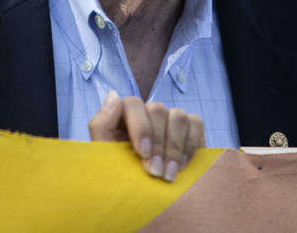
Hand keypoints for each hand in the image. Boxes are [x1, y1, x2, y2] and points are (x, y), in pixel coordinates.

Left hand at [88, 90, 204, 181]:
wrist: (142, 201)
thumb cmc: (120, 176)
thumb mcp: (105, 155)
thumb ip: (101, 125)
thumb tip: (114, 96)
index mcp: (124, 115)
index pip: (133, 103)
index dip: (140, 126)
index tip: (142, 153)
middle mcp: (148, 114)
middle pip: (157, 109)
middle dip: (158, 144)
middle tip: (155, 172)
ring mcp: (170, 119)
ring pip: (177, 116)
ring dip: (174, 147)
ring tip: (168, 174)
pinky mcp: (191, 129)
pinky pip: (195, 123)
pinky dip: (190, 145)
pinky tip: (182, 166)